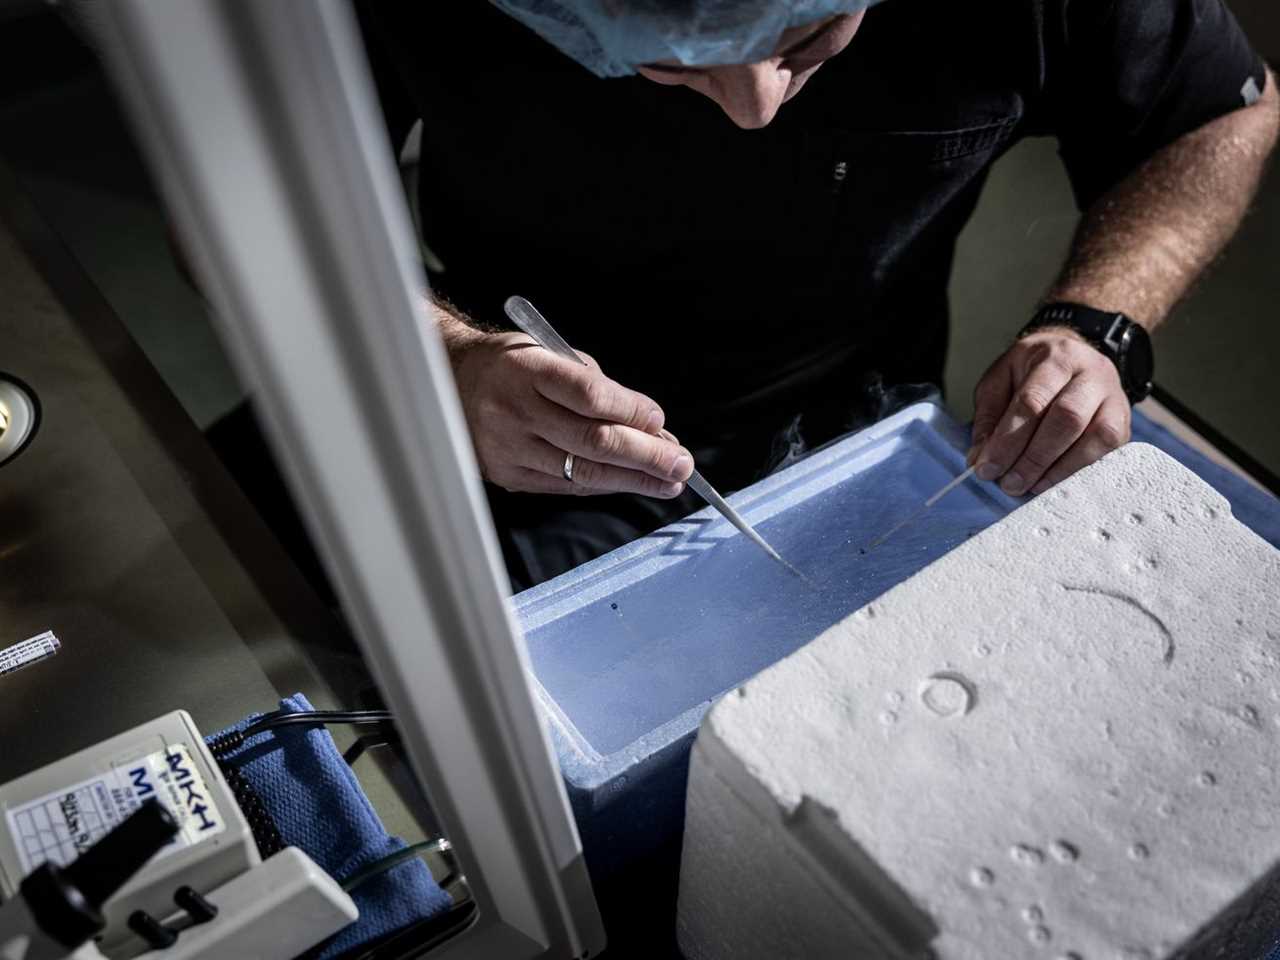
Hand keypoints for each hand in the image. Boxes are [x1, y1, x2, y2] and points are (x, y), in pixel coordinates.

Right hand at [446, 326, 693, 496]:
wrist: (449, 384)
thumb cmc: (513, 366)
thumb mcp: (550, 353)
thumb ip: (597, 386)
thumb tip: (651, 425)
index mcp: (527, 371)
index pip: (588, 394)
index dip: (630, 410)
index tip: (660, 421)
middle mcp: (515, 411)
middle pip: (592, 440)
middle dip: (645, 455)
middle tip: (681, 463)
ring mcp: (510, 448)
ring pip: (582, 471)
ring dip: (633, 478)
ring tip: (668, 482)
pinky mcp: (509, 475)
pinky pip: (565, 486)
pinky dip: (603, 486)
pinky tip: (629, 483)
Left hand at [968, 328, 1131, 495]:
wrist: (1075, 356)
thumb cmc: (1032, 371)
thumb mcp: (1001, 379)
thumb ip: (989, 416)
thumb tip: (980, 459)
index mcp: (1055, 357)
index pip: (1032, 401)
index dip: (1008, 439)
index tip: (987, 468)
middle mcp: (1091, 373)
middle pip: (1067, 418)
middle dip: (1034, 458)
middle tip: (1010, 484)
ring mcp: (1114, 397)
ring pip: (1095, 436)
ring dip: (1060, 470)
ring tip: (1030, 487)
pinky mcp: (1124, 422)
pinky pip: (1109, 451)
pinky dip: (1080, 471)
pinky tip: (1055, 483)